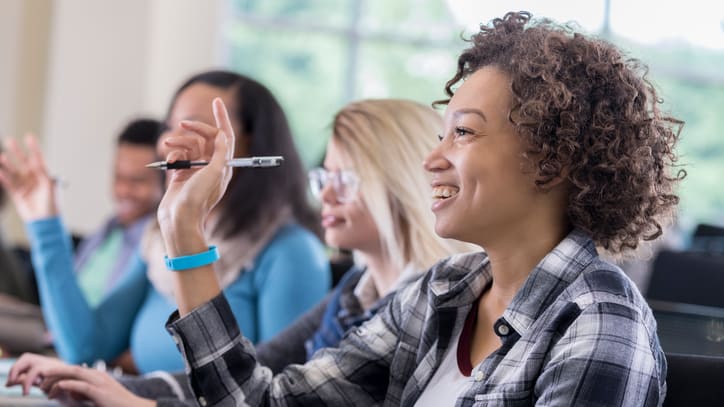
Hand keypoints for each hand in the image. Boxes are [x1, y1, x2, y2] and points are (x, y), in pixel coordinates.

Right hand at [0, 135, 58, 220]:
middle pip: (23, 162)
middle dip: (17, 152)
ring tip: (2, 156)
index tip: (29, 136)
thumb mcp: (49, 186)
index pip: (37, 158)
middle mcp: (33, 178)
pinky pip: (9, 184)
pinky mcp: (17, 194)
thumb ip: (43, 173)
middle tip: (9, 141)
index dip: (33, 148)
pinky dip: (4, 178)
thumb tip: (37, 160)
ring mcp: (24, 185)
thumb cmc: (52, 203)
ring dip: (8, 164)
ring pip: (14, 172)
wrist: (45, 220)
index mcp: (43, 175)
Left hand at [6, 353, 154, 406]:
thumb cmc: (115, 405)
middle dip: (54, 372)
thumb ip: (82, 392)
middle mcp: (97, 375)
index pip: (73, 370)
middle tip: (39, 379)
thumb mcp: (96, 396)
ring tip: (43, 383)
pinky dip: (69, 385)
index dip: (58, 373)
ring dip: (57, 377)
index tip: (45, 381)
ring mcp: (100, 382)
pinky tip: (59, 387)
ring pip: (74, 373)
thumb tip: (68, 392)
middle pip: (71, 368)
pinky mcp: (100, 392)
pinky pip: (81, 385)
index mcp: (96, 375)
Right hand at [157, 98, 234, 255]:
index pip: (225, 136)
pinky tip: (169, 163)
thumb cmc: (198, 199)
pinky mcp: (181, 174)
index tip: (216, 100)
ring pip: (189, 145)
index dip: (222, 117)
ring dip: (179, 142)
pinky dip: (173, 155)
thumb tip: (222, 134)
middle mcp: (211, 166)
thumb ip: (219, 153)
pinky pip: (178, 156)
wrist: (179, 219)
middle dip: (194, 128)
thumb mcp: (214, 173)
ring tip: (169, 145)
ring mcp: (196, 170)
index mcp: (223, 165)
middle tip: (182, 122)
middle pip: (205, 137)